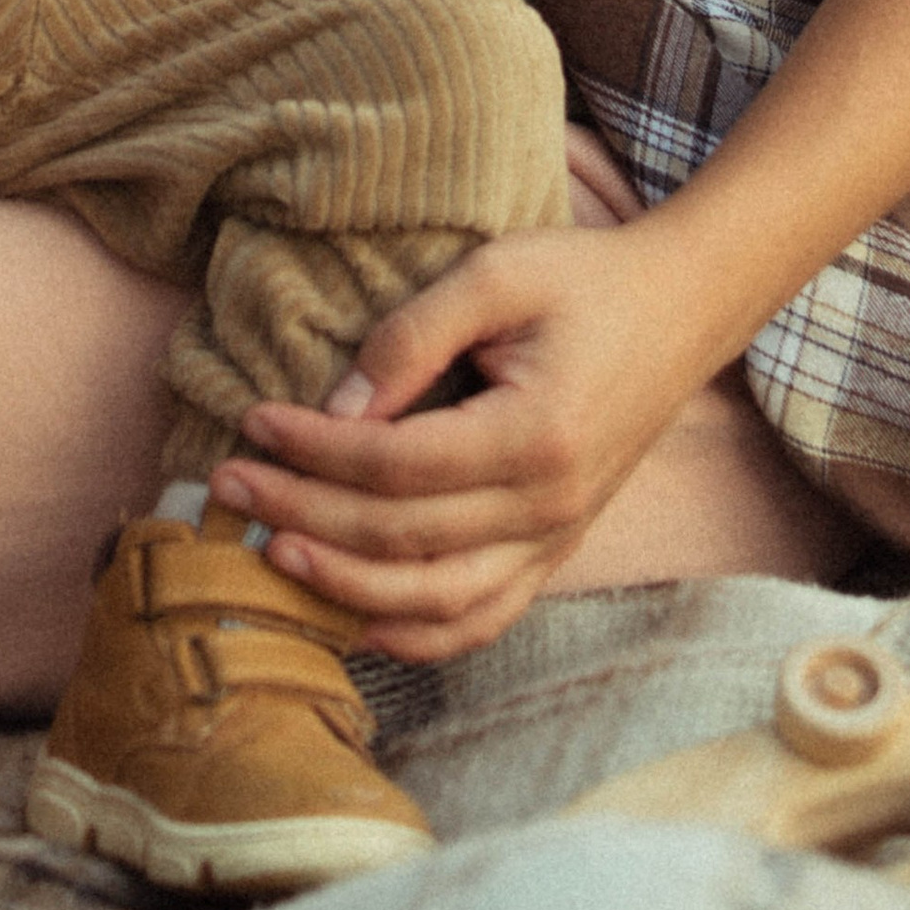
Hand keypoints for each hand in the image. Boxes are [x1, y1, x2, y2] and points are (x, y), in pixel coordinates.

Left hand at [206, 220, 717, 661]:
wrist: (681, 308)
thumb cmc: (584, 280)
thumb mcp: (495, 274)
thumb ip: (410, 338)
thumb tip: (335, 407)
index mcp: (536, 433)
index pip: (396, 466)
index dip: (314, 450)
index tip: (251, 421)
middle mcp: (550, 504)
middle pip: (402, 539)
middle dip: (303, 515)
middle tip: (228, 485)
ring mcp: (558, 538)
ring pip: (437, 601)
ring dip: (345, 587)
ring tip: (271, 552)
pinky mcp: (557, 550)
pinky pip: (483, 617)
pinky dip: (416, 635)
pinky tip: (356, 619)